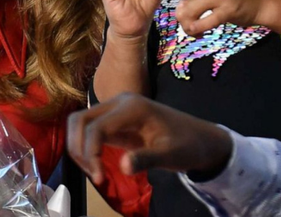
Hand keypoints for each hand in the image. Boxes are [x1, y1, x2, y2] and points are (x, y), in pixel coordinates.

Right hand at [67, 93, 232, 185]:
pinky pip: (89, 128)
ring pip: (80, 122)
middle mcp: (118, 103)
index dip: (91, 153)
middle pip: (80, 120)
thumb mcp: (172, 155)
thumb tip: (123, 167)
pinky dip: (86, 146)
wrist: (201, 138)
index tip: (100, 179)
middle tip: (94, 175)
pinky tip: (96, 164)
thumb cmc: (188, 145)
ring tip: (94, 171)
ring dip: (79, 147)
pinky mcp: (114, 120)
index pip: (96, 127)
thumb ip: (147, 159)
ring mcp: (115, 109)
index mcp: (132, 108)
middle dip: (79, 149)